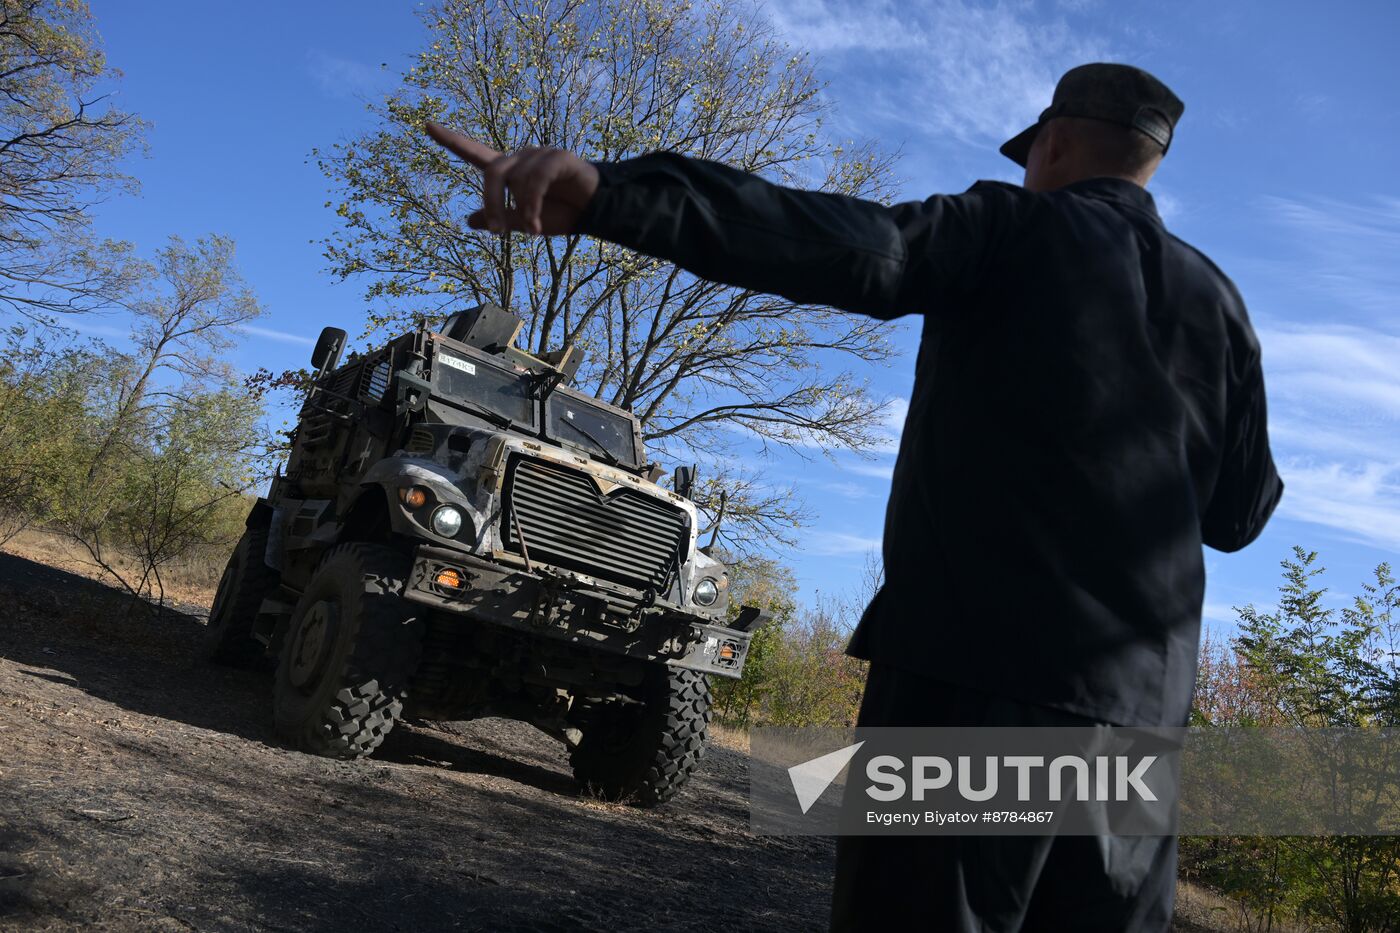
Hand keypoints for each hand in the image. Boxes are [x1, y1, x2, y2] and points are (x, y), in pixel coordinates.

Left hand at [425, 122, 599, 235]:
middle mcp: (521, 157)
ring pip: (514, 179)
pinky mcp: (558, 158)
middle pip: (491, 172)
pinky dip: (532, 205)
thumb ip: (499, 218)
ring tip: (532, 231)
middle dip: (490, 202)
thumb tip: (468, 220)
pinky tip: (536, 226)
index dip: (451, 140)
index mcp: (510, 170)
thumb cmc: (562, 213)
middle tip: (495, 232)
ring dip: (519, 210)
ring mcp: (540, 154)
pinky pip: (535, 180)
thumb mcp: (525, 222)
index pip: (474, 152)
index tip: (426, 124)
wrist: (596, 212)